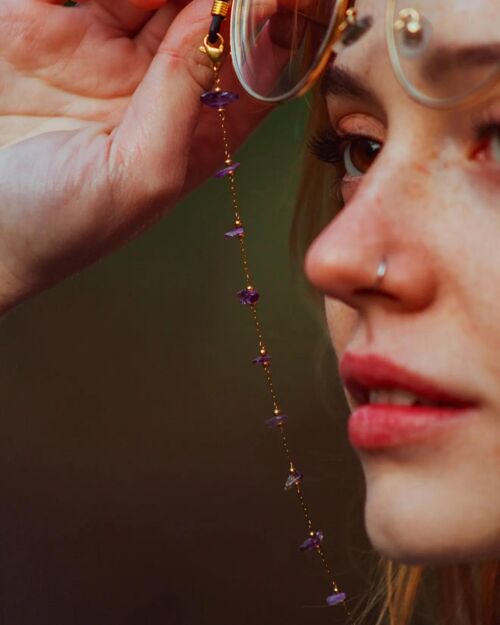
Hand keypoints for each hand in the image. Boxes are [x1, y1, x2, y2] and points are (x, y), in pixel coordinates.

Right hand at [0, 0, 269, 312]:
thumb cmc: (56, 229)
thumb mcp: (136, 178)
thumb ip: (180, 101)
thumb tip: (215, 26)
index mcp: (184, 137)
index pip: (246, 77)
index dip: (275, 35)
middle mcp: (148, 91)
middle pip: (206, 20)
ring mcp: (96, 53)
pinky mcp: (41, 25)